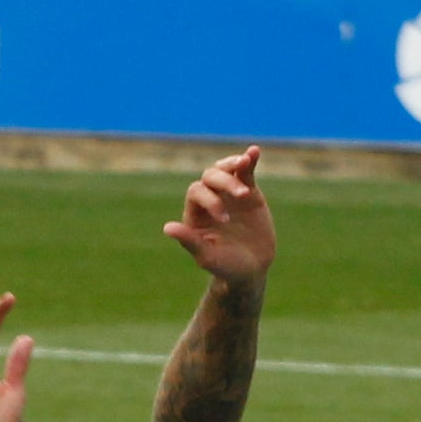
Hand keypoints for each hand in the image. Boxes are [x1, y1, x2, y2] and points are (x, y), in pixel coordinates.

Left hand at [161, 147, 273, 284]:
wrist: (251, 270)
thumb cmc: (225, 266)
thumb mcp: (208, 256)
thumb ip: (189, 241)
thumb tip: (167, 228)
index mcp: (194, 213)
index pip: (196, 192)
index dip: (210, 199)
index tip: (226, 219)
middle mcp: (209, 199)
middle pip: (210, 177)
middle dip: (225, 182)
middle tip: (242, 195)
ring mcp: (228, 194)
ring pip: (225, 169)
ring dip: (234, 164)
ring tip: (245, 162)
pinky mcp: (248, 192)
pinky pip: (246, 172)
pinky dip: (249, 161)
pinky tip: (254, 151)